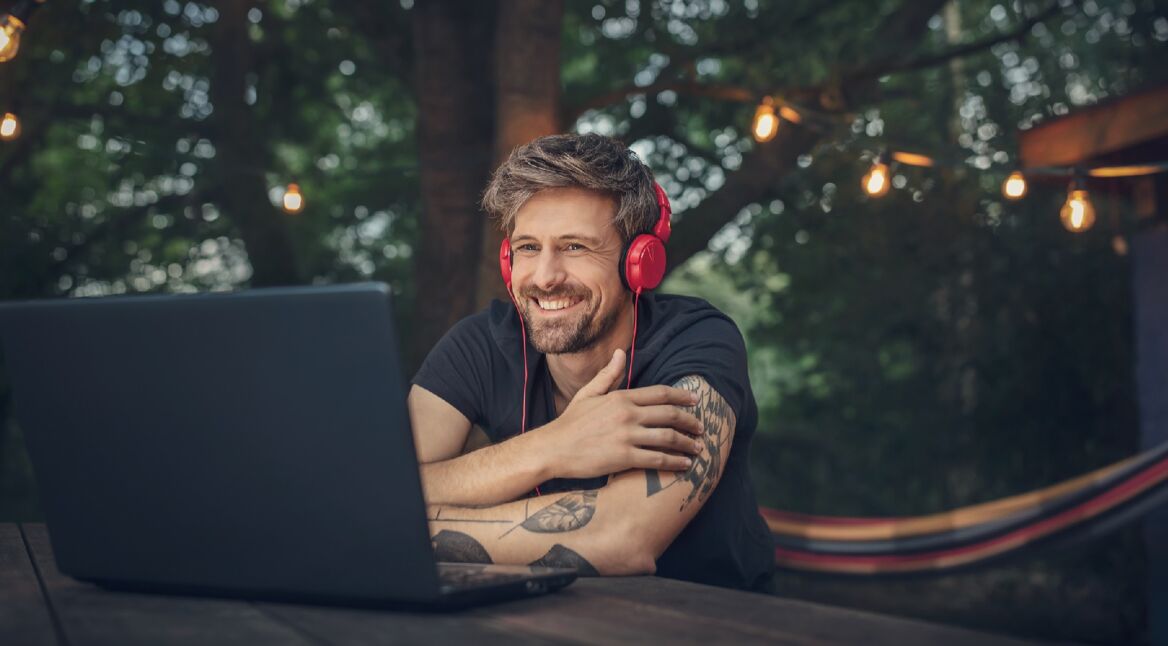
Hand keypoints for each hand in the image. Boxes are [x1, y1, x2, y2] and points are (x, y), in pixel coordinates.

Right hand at [541, 349, 703, 478]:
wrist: (552, 448)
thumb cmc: (570, 423)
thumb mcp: (588, 394)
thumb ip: (609, 374)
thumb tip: (621, 352)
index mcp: (621, 397)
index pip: (660, 394)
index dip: (682, 397)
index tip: (695, 402)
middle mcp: (627, 414)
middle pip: (670, 415)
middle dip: (690, 421)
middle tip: (701, 427)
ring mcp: (626, 436)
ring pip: (668, 438)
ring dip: (687, 443)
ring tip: (698, 448)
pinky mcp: (623, 457)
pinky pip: (657, 459)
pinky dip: (675, 462)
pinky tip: (685, 465)